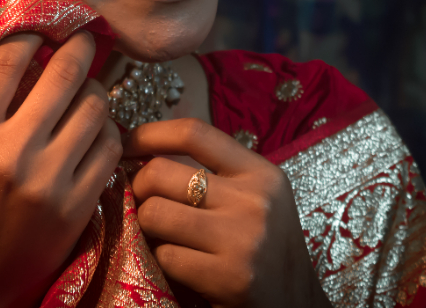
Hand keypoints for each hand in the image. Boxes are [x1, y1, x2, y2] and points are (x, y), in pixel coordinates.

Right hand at [0, 31, 122, 307]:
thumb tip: (2, 53)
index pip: (8, 60)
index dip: (29, 34)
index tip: (40, 29)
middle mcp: (10, 154)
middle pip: (64, 74)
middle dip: (79, 46)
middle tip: (83, 37)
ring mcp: (50, 181)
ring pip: (95, 107)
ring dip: (95, 90)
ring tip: (87, 90)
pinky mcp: (80, 205)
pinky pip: (111, 147)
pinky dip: (107, 130)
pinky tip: (95, 129)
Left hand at [124, 119, 331, 307]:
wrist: (298, 304)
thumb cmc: (268, 247)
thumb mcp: (256, 199)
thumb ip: (215, 175)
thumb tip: (146, 153)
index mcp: (260, 173)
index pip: (194, 134)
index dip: (150, 134)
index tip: (127, 144)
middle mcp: (253, 200)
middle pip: (161, 173)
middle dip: (139, 188)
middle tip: (145, 202)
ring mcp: (241, 239)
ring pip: (154, 214)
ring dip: (147, 227)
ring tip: (162, 235)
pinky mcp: (227, 277)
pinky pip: (165, 256)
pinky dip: (163, 260)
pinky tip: (180, 265)